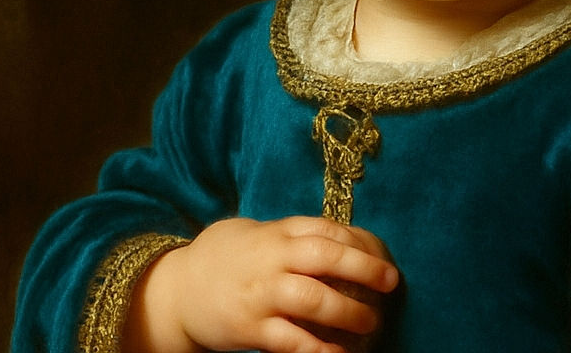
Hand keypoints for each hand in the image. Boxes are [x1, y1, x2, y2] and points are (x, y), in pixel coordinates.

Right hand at [122, 216, 399, 352]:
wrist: (179, 288)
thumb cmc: (231, 257)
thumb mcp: (263, 233)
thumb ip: (299, 235)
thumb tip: (350, 241)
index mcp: (279, 232)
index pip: (327, 229)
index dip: (360, 241)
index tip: (384, 254)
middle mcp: (273, 259)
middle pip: (325, 256)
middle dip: (364, 267)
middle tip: (392, 281)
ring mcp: (262, 294)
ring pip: (311, 299)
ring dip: (347, 311)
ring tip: (370, 322)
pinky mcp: (251, 329)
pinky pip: (291, 341)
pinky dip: (318, 348)